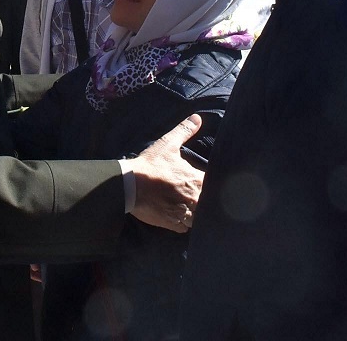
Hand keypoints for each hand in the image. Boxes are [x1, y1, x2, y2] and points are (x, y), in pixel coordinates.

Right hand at [129, 114, 203, 233]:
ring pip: (199, 218)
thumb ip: (184, 131)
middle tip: (198, 197)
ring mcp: (185, 213)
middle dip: (206, 201)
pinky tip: (179, 217)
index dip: (214, 186)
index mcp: (197, 180)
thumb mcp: (167, 144)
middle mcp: (195, 198)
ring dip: (196, 214)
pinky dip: (184, 224)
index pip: (215, 186)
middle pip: (209, 204)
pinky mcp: (174, 224)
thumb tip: (197, 118)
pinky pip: (186, 228)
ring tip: (189, 208)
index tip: (211, 185)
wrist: (130, 185)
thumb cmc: (150, 165)